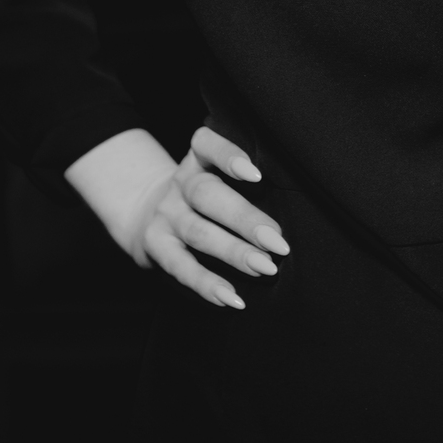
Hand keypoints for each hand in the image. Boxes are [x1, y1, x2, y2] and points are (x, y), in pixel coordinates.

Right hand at [128, 125, 289, 309]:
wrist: (146, 213)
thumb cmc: (206, 197)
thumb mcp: (216, 176)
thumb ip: (246, 186)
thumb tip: (297, 209)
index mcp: (197, 159)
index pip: (207, 145)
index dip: (228, 156)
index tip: (257, 175)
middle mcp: (179, 183)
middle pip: (208, 196)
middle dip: (245, 219)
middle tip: (278, 242)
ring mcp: (165, 214)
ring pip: (198, 233)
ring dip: (234, 253)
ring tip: (265, 268)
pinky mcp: (155, 245)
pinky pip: (181, 266)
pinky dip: (207, 284)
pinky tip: (232, 298)